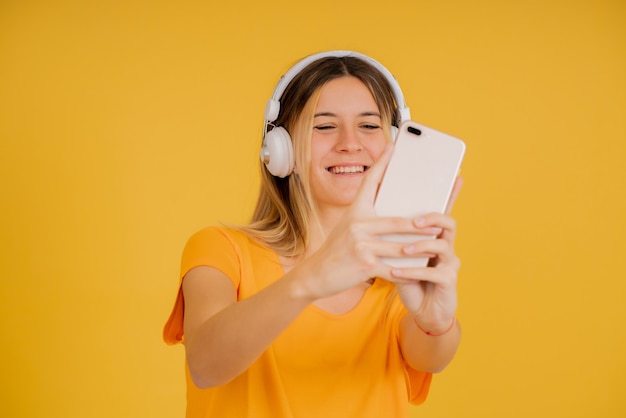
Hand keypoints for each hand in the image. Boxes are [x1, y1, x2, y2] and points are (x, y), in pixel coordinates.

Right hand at [301, 144, 421, 297]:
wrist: (317, 273)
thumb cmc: (337, 248)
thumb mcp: (348, 225)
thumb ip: (368, 216)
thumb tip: (393, 207)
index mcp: (355, 211)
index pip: (369, 182)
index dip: (381, 163)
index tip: (392, 147)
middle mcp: (356, 225)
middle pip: (397, 221)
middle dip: (421, 224)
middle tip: (440, 220)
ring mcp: (361, 246)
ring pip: (399, 247)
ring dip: (420, 247)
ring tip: (436, 245)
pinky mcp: (365, 265)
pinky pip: (393, 267)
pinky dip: (408, 270)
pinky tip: (419, 270)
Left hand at [390, 178, 462, 332]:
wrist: (423, 309)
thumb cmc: (409, 277)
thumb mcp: (398, 253)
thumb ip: (393, 235)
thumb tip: (372, 210)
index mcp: (434, 235)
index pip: (442, 209)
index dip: (449, 193)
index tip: (454, 175)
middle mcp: (446, 244)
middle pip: (448, 222)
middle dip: (432, 219)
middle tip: (414, 221)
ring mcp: (450, 262)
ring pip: (442, 246)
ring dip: (420, 246)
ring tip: (403, 249)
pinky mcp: (448, 281)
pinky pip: (434, 272)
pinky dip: (413, 271)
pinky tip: (396, 271)